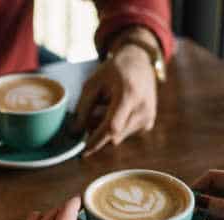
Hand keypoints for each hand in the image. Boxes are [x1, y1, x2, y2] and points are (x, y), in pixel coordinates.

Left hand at [75, 29, 158, 156]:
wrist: (139, 63)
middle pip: (113, 136)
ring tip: (105, 107)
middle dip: (97, 132)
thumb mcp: (92, 84)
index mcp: (129, 95)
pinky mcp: (148, 124)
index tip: (83, 152)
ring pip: (118, 138)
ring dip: (106, 129)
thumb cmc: (113, 72)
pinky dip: (116, 127)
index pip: (112, 127)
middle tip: (90, 115)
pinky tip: (116, 110)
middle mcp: (142, 109)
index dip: (96, 141)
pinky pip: (125, 135)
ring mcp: (148, 118)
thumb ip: (83, 109)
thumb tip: (75, 133)